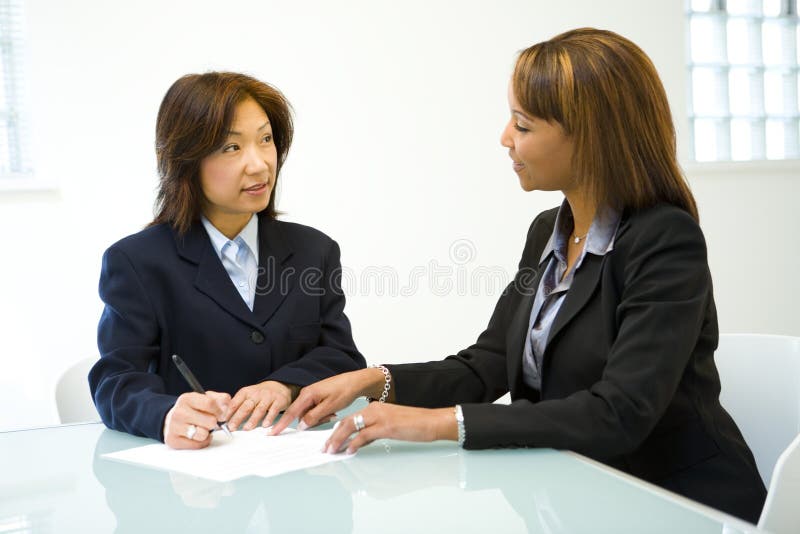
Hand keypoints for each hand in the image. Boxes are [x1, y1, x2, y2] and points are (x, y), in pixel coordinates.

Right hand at [163, 391, 229, 449]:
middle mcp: (178, 412)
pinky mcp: (173, 441)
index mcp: (186, 399)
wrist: (171, 419)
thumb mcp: (204, 398)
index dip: (220, 410)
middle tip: (211, 422)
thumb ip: (219, 399)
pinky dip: (201, 442)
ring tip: (202, 428)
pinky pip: (197, 445)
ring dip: (207, 433)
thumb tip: (227, 403)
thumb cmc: (191, 409)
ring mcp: (174, 427)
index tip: (221, 414)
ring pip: (203, 434)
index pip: (210, 403)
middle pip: (210, 421)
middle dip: (214, 423)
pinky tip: (197, 436)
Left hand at [225, 380, 294, 430]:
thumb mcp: (247, 396)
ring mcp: (268, 397)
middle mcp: (257, 393)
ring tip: (247, 428)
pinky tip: (265, 425)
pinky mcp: (279, 401)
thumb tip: (224, 419)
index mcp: (246, 392)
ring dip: (253, 419)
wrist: (279, 386)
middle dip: (238, 417)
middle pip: (246, 406)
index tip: (223, 421)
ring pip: (260, 409)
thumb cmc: (260, 395)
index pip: (235, 402)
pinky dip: (269, 418)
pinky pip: (274, 410)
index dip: (228, 412)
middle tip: (232, 427)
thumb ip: (237, 405)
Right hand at [269, 368, 384, 435]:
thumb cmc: (344, 391)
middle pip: (302, 415)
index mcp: (307, 395)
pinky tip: (332, 410)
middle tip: (330, 415)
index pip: (291, 412)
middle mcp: (306, 394)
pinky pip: (314, 410)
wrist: (355, 382)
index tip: (272, 432)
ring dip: (319, 417)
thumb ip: (313, 417)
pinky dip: (322, 413)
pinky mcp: (317, 397)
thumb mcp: (329, 407)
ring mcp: (311, 395)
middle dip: (314, 420)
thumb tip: (300, 426)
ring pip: (309, 414)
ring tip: (333, 412)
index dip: (282, 424)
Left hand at [323, 403, 456, 454]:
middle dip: (333, 436)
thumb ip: (373, 432)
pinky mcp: (386, 426)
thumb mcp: (389, 426)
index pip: (349, 418)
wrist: (431, 421)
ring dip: (339, 439)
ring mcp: (380, 417)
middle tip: (325, 448)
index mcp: (374, 407)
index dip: (336, 430)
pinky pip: (365, 435)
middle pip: (346, 421)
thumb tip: (358, 442)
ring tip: (332, 450)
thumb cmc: (413, 424)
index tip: (329, 441)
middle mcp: (374, 409)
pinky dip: (354, 443)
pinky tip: (349, 451)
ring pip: (351, 426)